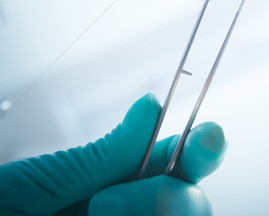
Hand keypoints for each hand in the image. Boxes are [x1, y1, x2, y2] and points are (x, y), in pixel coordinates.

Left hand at [0, 93, 226, 214]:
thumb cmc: (6, 205)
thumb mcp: (48, 180)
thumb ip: (105, 154)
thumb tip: (152, 104)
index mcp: (122, 181)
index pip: (180, 161)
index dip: (202, 147)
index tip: (207, 138)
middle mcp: (136, 211)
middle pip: (193, 205)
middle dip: (169, 198)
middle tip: (104, 198)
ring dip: (145, 215)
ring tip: (90, 211)